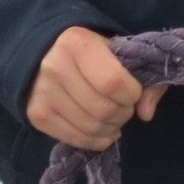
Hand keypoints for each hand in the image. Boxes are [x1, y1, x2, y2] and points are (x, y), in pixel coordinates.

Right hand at [27, 25, 166, 151]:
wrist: (50, 55)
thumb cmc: (95, 53)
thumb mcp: (121, 52)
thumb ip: (145, 78)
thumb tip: (147, 114)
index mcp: (77, 43)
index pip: (113, 82)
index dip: (132, 94)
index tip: (134, 92)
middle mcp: (55, 66)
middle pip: (102, 108)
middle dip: (123, 113)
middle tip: (125, 107)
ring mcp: (42, 92)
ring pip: (89, 127)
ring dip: (111, 129)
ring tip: (115, 118)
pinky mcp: (36, 115)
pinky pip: (74, 138)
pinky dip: (96, 140)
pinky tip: (104, 131)